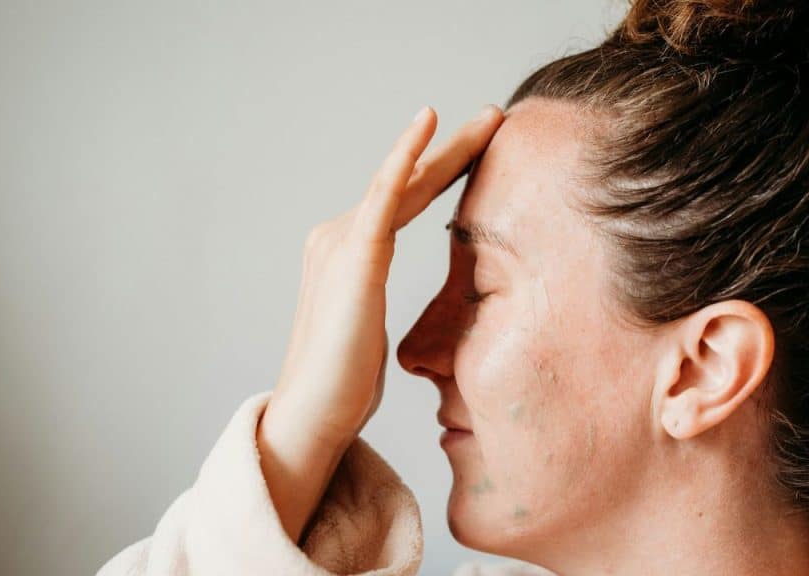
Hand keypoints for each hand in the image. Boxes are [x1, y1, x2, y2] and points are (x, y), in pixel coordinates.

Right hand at [256, 104, 504, 541]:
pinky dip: (406, 156)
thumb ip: (384, 302)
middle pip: (408, 183)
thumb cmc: (345, 384)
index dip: (443, 171)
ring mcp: (342, 242)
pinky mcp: (353, 256)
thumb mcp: (374, 330)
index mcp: (350, 253)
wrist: (313, 415)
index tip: (483, 148)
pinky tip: (428, 122)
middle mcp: (339, 236)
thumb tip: (416, 309)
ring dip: (448, 146)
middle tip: (495, 116)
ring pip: (405, 180)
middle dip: (454, 148)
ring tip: (489, 117)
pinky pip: (385, 195)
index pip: (405, 201)